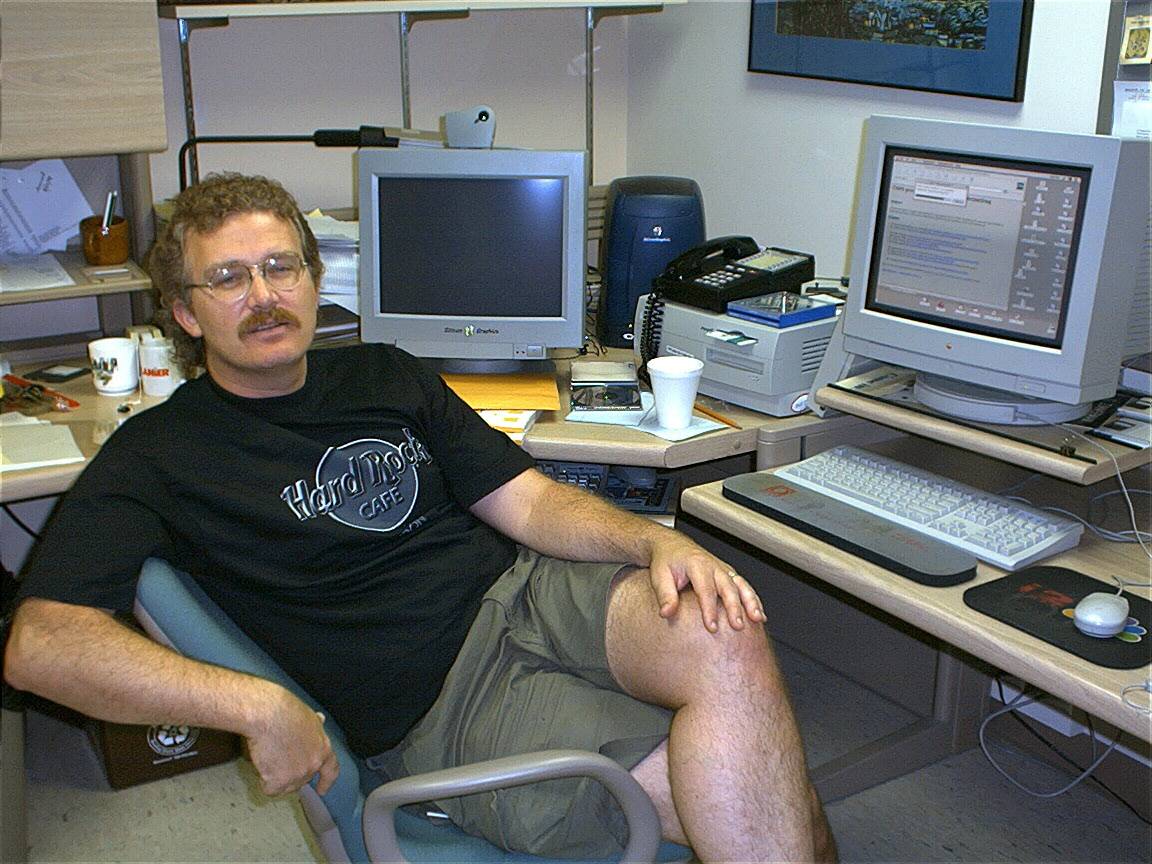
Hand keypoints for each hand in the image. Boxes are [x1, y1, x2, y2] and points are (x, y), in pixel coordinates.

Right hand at [244, 685, 339, 795]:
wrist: (268, 715)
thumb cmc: (284, 710)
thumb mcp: (308, 716)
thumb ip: (314, 725)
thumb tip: (320, 719)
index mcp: (323, 746)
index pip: (330, 769)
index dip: (326, 781)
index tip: (321, 790)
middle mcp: (314, 762)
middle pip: (302, 780)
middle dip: (290, 774)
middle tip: (277, 760)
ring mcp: (299, 773)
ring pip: (286, 786)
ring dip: (276, 777)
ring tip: (269, 755)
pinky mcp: (282, 780)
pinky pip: (271, 789)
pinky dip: (263, 780)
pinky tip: (262, 763)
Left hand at [647, 533, 765, 632]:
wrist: (672, 545)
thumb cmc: (666, 561)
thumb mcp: (659, 576)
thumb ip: (665, 595)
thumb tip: (666, 613)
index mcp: (696, 564)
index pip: (705, 590)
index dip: (710, 610)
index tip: (712, 627)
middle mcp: (713, 565)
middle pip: (728, 587)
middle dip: (734, 607)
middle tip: (737, 626)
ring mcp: (723, 569)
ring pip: (741, 585)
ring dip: (751, 602)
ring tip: (757, 619)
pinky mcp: (728, 574)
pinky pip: (744, 586)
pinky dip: (754, 600)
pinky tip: (759, 615)